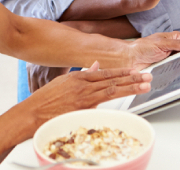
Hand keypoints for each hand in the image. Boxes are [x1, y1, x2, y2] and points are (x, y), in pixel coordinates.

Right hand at [26, 63, 152, 123]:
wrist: (31, 113)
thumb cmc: (45, 100)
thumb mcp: (63, 81)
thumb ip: (82, 74)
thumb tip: (96, 66)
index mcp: (79, 77)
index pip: (106, 72)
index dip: (122, 72)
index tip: (135, 71)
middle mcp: (83, 85)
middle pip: (112, 80)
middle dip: (132, 78)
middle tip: (148, 76)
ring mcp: (83, 98)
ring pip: (111, 90)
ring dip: (130, 87)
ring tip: (144, 85)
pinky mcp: (82, 109)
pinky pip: (102, 103)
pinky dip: (115, 100)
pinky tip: (127, 98)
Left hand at [121, 31, 179, 69]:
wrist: (130, 59)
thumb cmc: (142, 47)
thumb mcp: (162, 44)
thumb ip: (177, 44)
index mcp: (173, 38)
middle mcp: (172, 47)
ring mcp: (169, 57)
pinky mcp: (166, 65)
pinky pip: (174, 68)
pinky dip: (175, 70)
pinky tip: (176, 72)